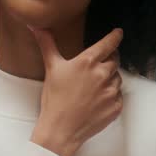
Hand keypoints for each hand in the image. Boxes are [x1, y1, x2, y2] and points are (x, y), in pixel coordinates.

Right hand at [29, 27, 123, 155]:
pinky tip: (97, 101)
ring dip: (110, 79)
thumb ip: (47, 44)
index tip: (119, 32)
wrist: (61, 129)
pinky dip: (111, 96)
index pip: (109, 44)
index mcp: (88, 62)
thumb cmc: (55, 98)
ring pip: (117, 78)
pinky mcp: (116, 106)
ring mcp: (111, 91)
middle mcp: (103, 74)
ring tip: (92, 88)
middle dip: (109, 60)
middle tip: (98, 67)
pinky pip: (119, 96)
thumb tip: (36, 26)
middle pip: (115, 60)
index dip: (115, 36)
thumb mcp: (51, 68)